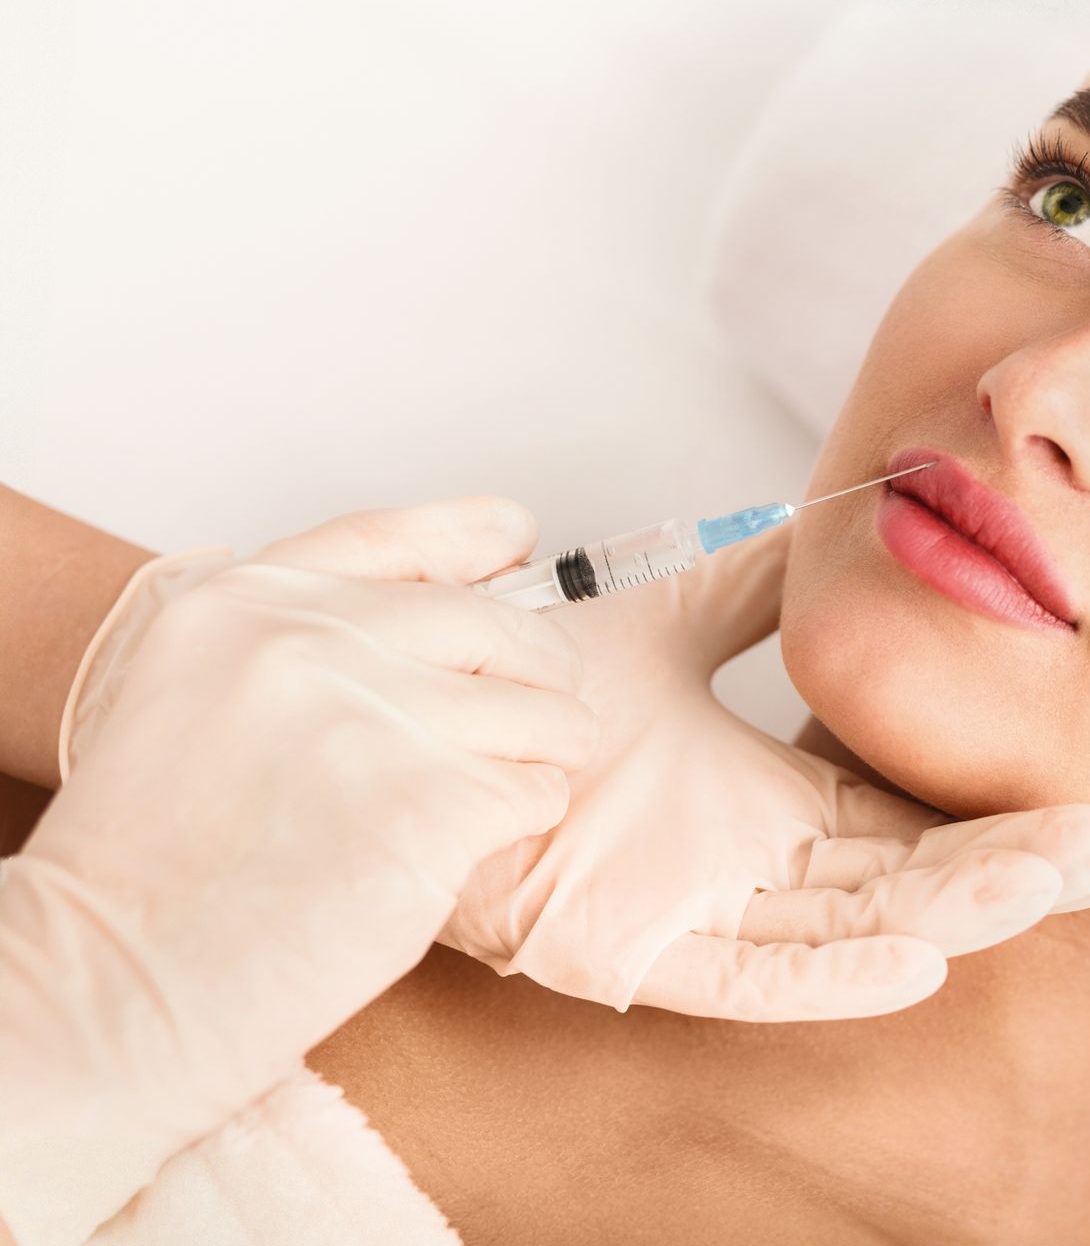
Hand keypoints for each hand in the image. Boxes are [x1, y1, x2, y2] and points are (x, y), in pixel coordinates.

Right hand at [0, 497, 595, 1245]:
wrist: (119, 982)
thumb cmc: (159, 863)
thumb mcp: (193, 696)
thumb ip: (307, 639)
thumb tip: (468, 593)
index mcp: (244, 602)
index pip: (400, 536)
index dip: (476, 540)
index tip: (521, 549)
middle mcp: (310, 640)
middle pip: (502, 629)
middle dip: (534, 681)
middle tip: (521, 728)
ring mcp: (376, 718)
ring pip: (542, 712)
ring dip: (532, 759)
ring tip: (467, 807)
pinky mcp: (431, 805)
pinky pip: (537, 791)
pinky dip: (515, 824)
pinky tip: (446, 854)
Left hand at [441, 522, 1089, 1020]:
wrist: (405, 725)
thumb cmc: (520, 695)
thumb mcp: (657, 624)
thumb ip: (747, 592)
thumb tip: (830, 515)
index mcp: (769, 802)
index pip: (912, 817)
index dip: (1000, 812)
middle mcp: (751, 863)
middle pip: (909, 878)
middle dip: (1012, 865)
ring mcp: (696, 910)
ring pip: (851, 926)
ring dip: (950, 910)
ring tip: (1046, 884)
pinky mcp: (629, 949)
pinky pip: (746, 977)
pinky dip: (832, 974)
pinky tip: (915, 959)